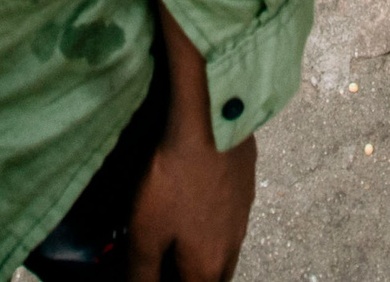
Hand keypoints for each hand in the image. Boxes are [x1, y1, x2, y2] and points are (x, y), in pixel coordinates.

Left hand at [129, 126, 254, 281]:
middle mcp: (232, 247)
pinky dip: (214, 224)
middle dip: (192, 276)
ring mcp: (244, 217)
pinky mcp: (246, 188)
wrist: (212, 122)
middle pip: (213, 279)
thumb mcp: (145, 231)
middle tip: (166, 263)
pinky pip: (231, 219)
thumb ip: (142, 270)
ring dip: (204, 253)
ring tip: (180, 237)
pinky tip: (198, 202)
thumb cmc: (174, 180)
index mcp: (206, 266)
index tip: (150, 270)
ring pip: (225, 251)